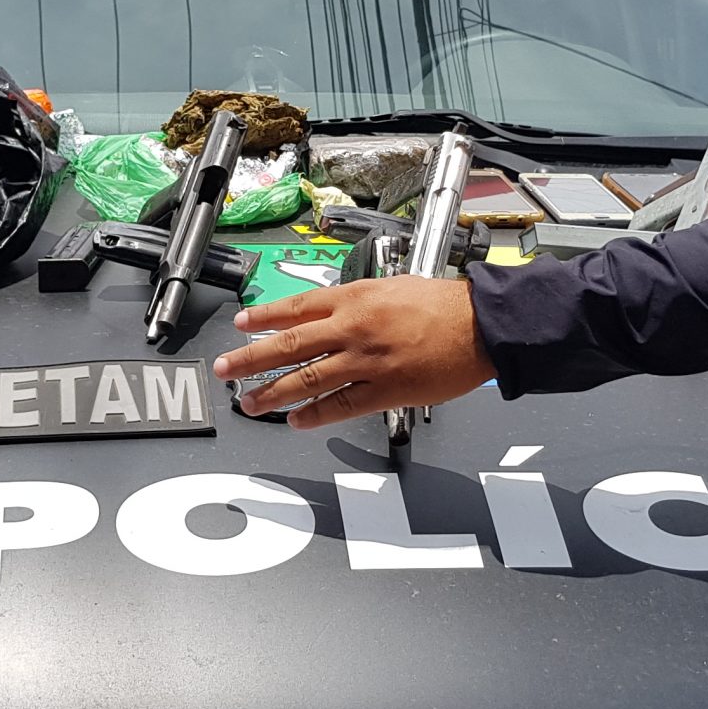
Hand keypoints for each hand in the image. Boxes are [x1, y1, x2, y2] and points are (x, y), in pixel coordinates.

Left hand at [211, 276, 495, 430]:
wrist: (481, 325)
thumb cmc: (446, 304)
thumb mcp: (393, 286)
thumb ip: (359, 301)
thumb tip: (332, 312)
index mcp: (355, 298)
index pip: (297, 307)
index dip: (264, 317)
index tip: (242, 324)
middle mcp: (353, 328)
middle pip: (289, 344)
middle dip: (251, 358)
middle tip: (226, 369)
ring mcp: (366, 361)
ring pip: (307, 379)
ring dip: (273, 393)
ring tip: (250, 403)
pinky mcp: (384, 390)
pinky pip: (340, 405)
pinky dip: (314, 415)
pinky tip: (296, 421)